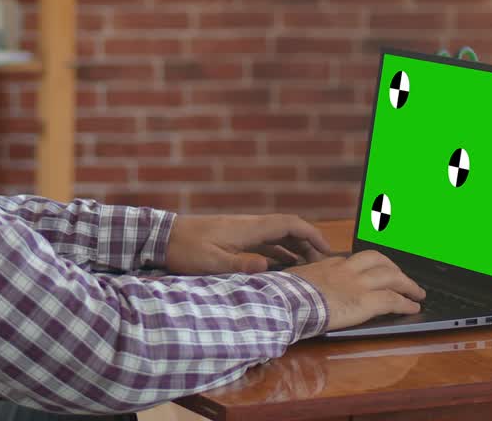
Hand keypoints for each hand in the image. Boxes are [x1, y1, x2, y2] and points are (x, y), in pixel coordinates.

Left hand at [163, 214, 332, 274]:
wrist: (164, 238)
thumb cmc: (185, 249)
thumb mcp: (211, 262)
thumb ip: (239, 265)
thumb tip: (267, 267)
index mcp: (248, 229)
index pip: (288, 224)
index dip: (310, 233)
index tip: (327, 248)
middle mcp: (248, 226)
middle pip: (287, 229)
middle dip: (308, 243)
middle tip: (323, 263)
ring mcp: (241, 231)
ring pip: (276, 236)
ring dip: (294, 249)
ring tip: (308, 267)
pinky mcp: (234, 239)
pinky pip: (264, 243)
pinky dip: (278, 253)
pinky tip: (283, 267)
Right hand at [287, 250, 425, 330]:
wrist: (288, 300)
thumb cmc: (287, 292)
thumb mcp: (297, 278)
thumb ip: (306, 278)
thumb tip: (300, 283)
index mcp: (332, 264)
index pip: (359, 260)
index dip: (374, 265)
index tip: (379, 270)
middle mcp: (348, 269)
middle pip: (381, 261)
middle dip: (396, 269)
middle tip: (404, 279)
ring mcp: (358, 284)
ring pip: (392, 277)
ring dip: (408, 285)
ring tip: (417, 293)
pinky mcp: (365, 301)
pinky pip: (393, 300)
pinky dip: (406, 304)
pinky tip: (413, 308)